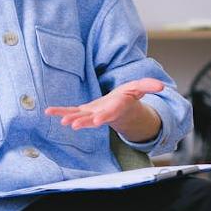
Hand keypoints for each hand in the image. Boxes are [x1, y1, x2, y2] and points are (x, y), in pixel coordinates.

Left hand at [44, 78, 163, 141]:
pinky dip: (60, 112)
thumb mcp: (139, 88)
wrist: (120, 109)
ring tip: (61, 121)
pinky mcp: (84, 112)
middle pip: (93, 119)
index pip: (111, 113)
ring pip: (80, 118)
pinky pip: (70, 112)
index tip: (99, 120)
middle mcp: (102, 114)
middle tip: (74, 125)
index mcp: (116, 108)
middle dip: (84, 122)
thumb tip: (161, 86)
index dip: (105, 116)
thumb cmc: (128, 98)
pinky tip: (48, 111)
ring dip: (70, 119)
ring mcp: (92, 114)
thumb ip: (148, 86)